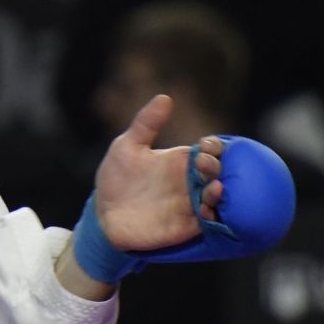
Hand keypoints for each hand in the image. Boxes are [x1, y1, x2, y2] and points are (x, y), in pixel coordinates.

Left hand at [91, 94, 222, 252]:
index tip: (206, 145)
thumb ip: (146, 123)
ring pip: (216, 197)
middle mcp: (190, 181)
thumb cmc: (116, 178)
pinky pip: (208, 222)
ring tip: (215, 187)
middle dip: (216, 166)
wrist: (104, 215)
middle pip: (216, 171)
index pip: (209, 150)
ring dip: (219, 192)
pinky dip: (213, 216)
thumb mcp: (127, 146)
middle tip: (205, 164)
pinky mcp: (187, 226)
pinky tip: (207, 210)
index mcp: (181, 160)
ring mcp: (190, 203)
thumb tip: (165, 97)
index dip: (213, 146)